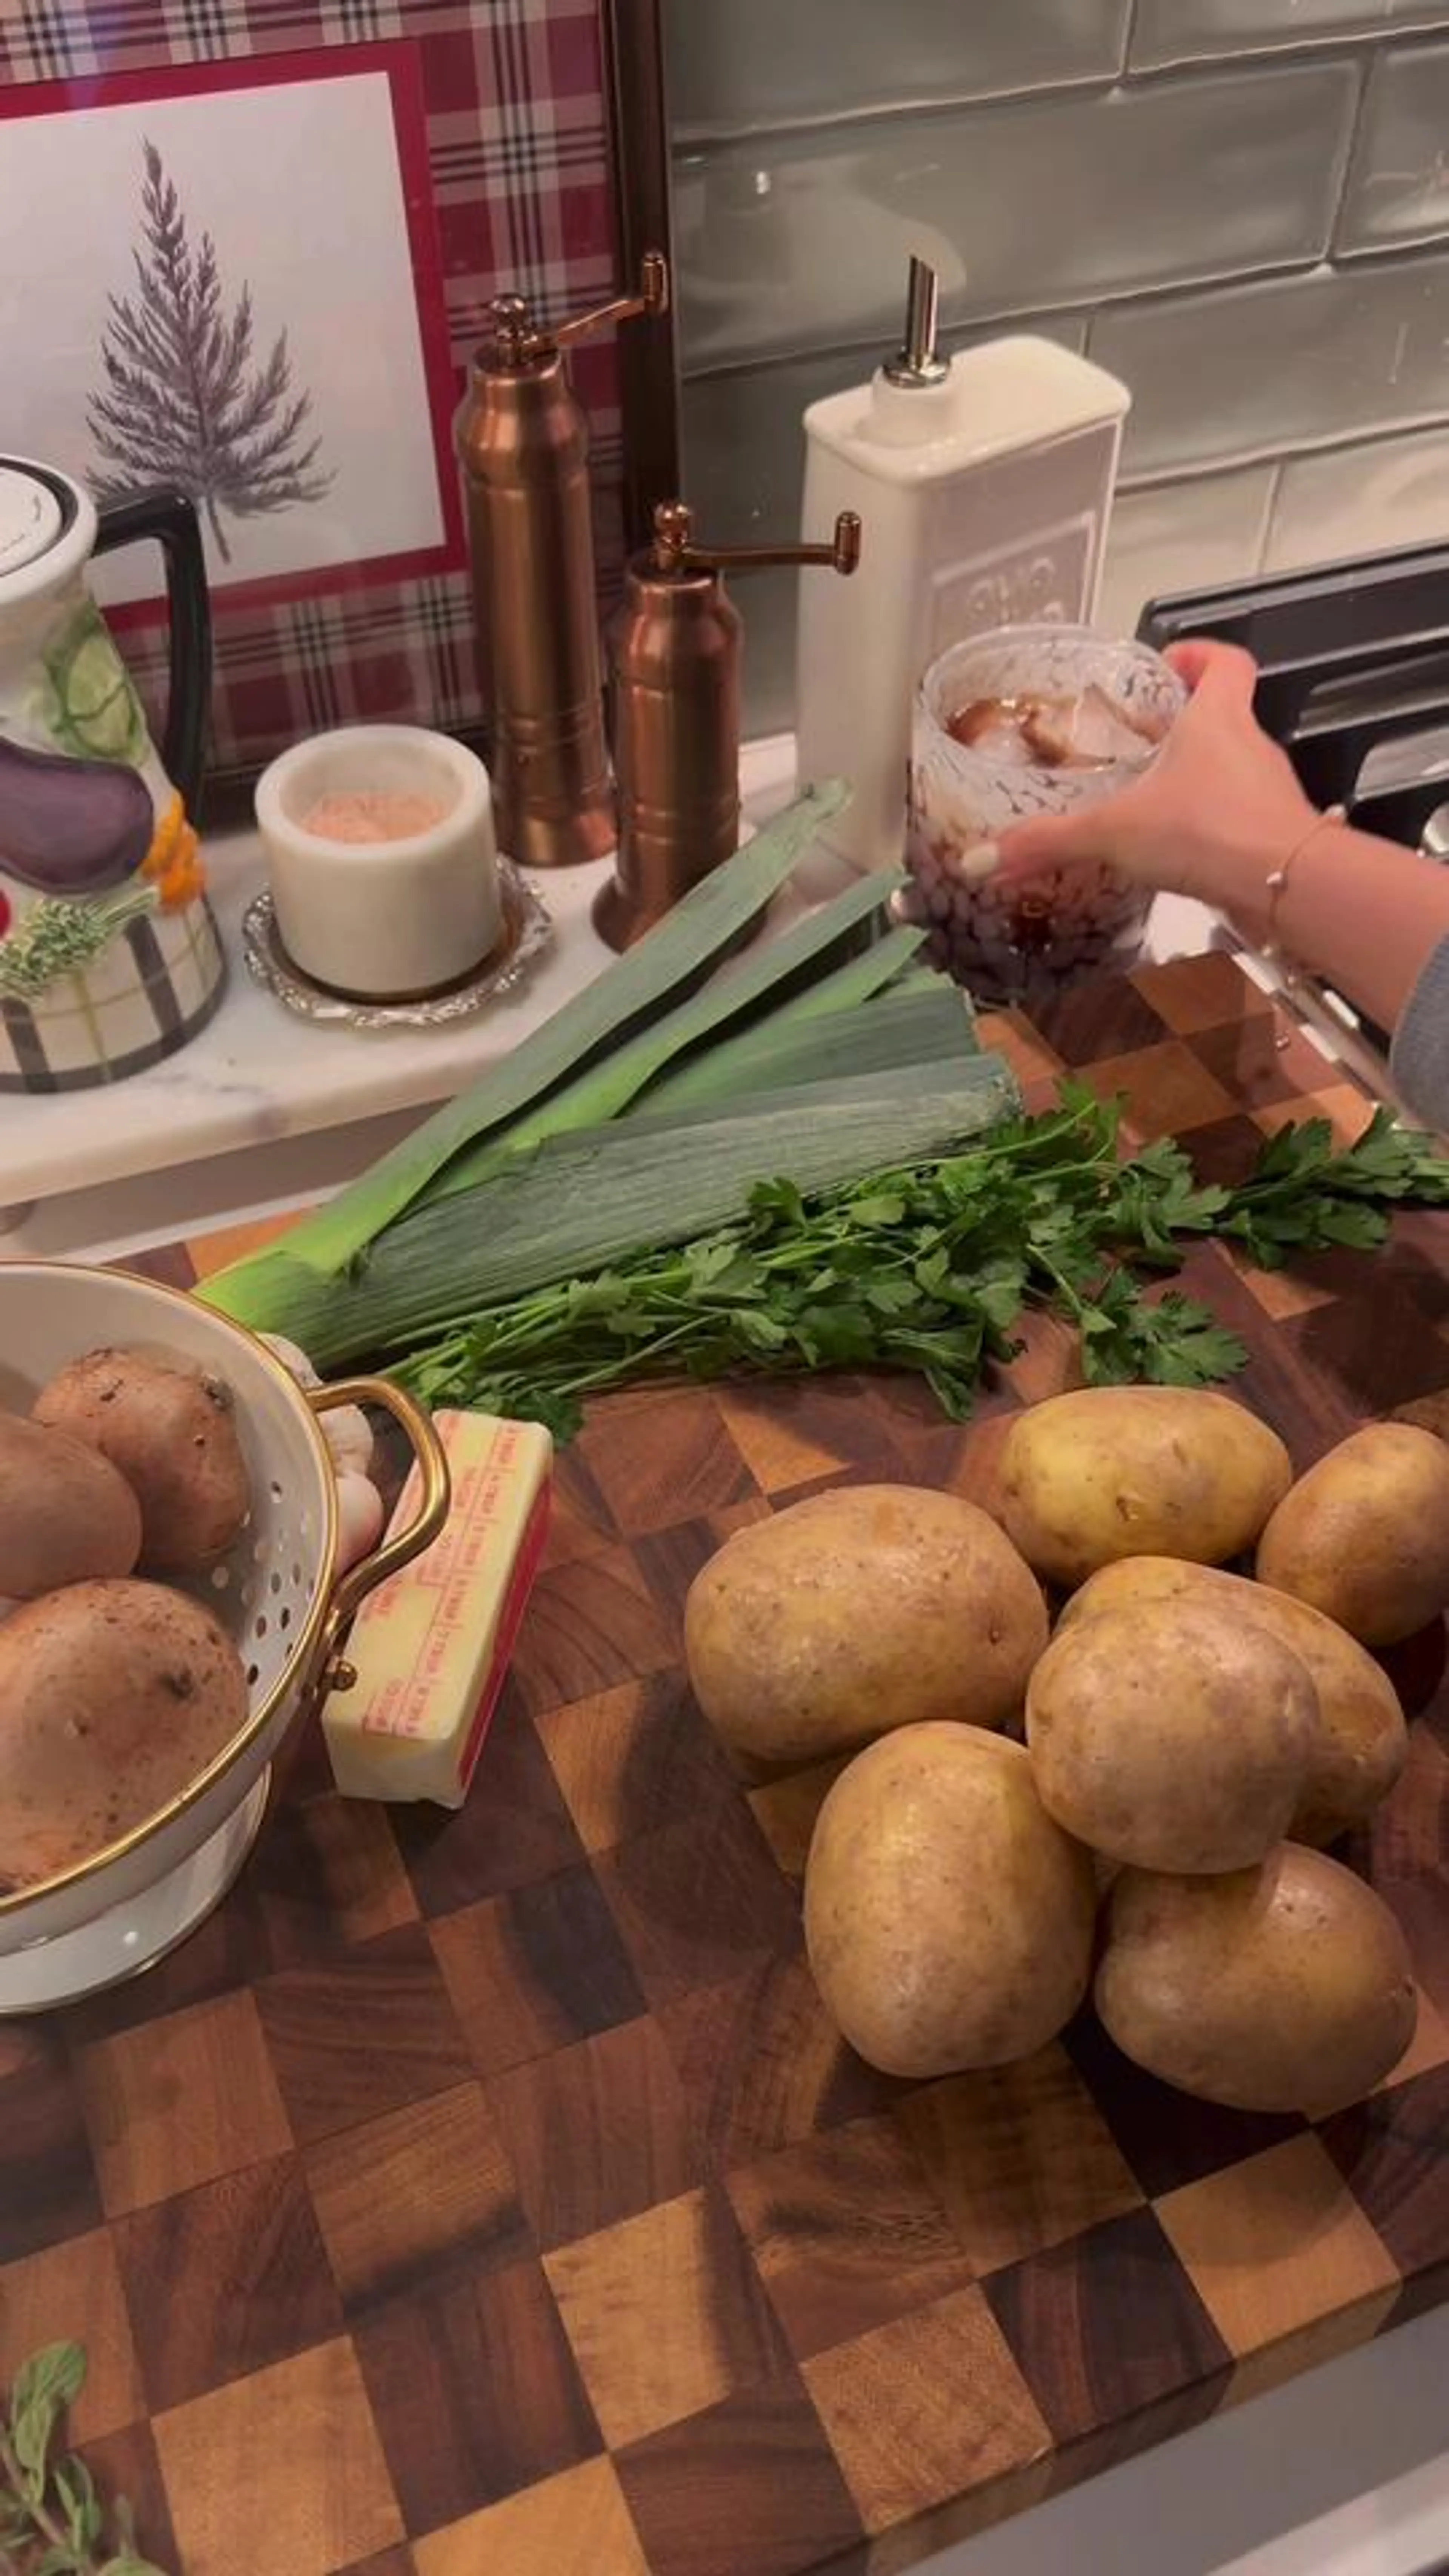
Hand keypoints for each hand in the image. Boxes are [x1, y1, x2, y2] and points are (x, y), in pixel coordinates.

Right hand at [991, 639, 1319, 930]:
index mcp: (1218, 718)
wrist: (1287, 888)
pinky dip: (1208, 831)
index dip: (1199, 655)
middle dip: (1181, 728)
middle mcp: (1249, 747)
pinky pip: (1237, 822)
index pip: (1225, 662)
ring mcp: (1266, 794)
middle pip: (1222, 718)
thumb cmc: (1210, 831)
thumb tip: (980, 859)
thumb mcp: (1115, 830)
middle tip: (1135, 745)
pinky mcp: (1272, 838)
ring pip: (1229, 772)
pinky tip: (1174, 856)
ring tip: (1145, 806)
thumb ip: (1049, 841)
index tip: (1167, 665)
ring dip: (1193, 783)